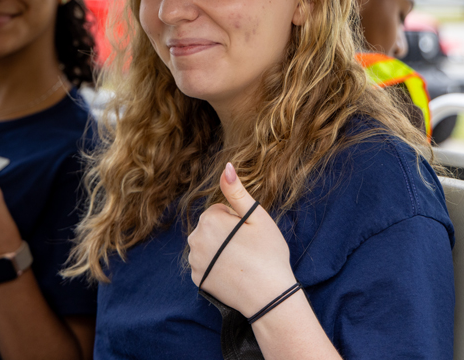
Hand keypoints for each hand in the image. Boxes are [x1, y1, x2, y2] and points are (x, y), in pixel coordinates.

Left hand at [188, 162, 296, 317]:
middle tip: (247, 248)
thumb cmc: (268, 253)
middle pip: (212, 227)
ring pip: (207, 245)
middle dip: (227, 233)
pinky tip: (232, 273)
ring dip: (219, 249)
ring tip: (241, 261)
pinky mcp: (196, 278)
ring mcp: (194, 260)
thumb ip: (236, 190)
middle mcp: (195, 238)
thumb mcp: (256, 216)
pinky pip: (204, 264)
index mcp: (209, 219)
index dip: (238, 221)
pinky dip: (215, 266)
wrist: (269, 297)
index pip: (221, 211)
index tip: (249, 235)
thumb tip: (226, 166)